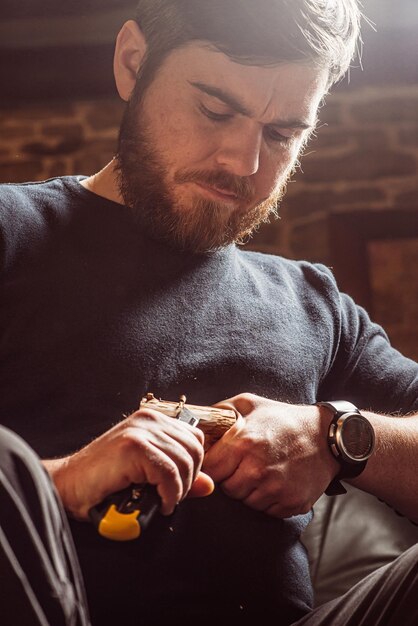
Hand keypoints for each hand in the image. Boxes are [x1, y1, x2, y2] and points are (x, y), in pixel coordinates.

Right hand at [45, 408, 213, 519]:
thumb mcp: (147, 475)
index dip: (193, 467)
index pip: (195, 439)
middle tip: (170, 497)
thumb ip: (179, 476)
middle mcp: (149, 419)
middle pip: (194, 450)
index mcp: (153, 419)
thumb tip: (209, 485)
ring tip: (163, 501)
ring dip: (178, 490)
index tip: (178, 486)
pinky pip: (169, 473)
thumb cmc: (103, 482)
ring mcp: (140, 430)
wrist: (66, 485)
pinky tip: (160, 503)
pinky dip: (170, 494)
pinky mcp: (133, 446)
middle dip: (188, 480)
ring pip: (184, 462)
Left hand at [203, 393, 338, 517]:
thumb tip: (196, 421)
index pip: (209, 470)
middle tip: (245, 463)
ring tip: (262, 470)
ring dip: (249, 490)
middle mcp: (258, 470)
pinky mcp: (291, 503)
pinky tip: (276, 481)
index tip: (219, 461)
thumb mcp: (250, 403)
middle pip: (226, 489)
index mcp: (243, 444)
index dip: (212, 466)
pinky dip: (268, 499)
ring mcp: (276, 489)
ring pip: (245, 502)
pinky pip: (266, 510)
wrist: (326, 437)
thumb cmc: (284, 418)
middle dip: (231, 478)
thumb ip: (220, 411)